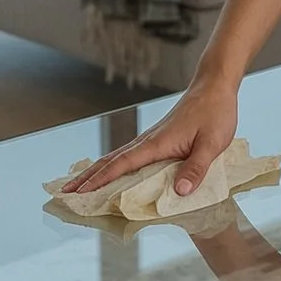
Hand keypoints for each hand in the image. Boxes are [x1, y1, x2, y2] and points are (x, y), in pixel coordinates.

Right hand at [61, 80, 238, 198]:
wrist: (215, 86)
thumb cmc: (215, 113)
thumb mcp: (212, 143)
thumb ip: (196, 167)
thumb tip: (180, 191)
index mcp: (157, 144)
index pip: (121, 165)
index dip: (100, 181)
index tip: (80, 193)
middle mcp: (148, 141)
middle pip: (110, 161)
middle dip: (87, 177)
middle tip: (65, 193)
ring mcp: (150, 139)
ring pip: (116, 157)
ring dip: (96, 172)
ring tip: (78, 186)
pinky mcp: (157, 138)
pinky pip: (128, 155)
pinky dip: (112, 165)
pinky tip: (111, 172)